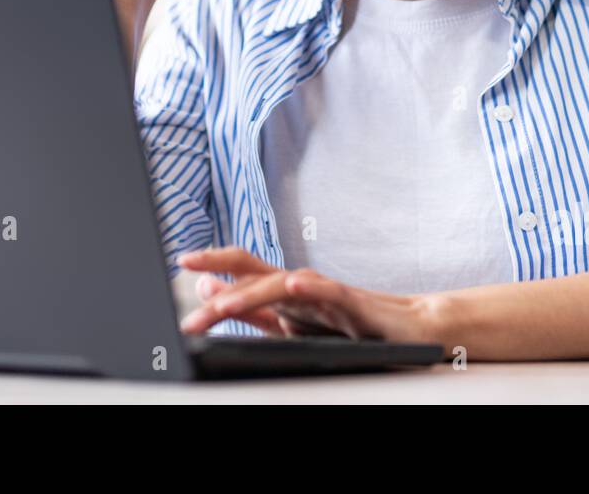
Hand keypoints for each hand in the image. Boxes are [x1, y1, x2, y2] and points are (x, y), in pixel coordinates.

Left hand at [177, 247, 445, 347]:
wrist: (406, 329)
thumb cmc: (349, 325)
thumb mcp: (290, 323)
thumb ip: (251, 310)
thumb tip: (208, 288)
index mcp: (284, 290)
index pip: (243, 271)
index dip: (214, 262)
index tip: (182, 259)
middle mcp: (301, 284)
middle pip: (257, 270)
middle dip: (222, 277)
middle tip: (190, 281)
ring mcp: (326, 291)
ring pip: (285, 284)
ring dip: (253, 294)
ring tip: (224, 306)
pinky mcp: (353, 304)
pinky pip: (330, 292)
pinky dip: (310, 288)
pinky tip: (293, 288)